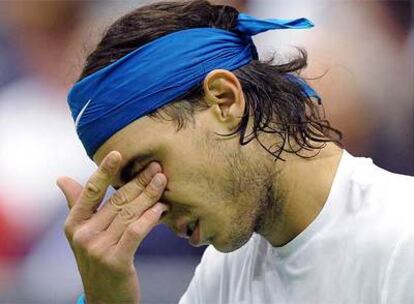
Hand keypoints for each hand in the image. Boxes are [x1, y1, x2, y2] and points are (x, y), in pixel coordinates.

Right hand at [57, 151, 167, 303]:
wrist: (104, 298)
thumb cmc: (98, 258)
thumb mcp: (83, 233)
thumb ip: (77, 204)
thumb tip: (61, 178)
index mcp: (74, 223)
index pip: (91, 191)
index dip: (105, 171)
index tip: (118, 153)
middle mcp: (83, 234)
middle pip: (117, 201)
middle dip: (139, 182)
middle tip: (156, 167)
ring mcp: (98, 249)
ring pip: (129, 214)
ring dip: (149, 196)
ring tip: (162, 182)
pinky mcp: (115, 261)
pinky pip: (136, 232)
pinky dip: (150, 218)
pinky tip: (161, 208)